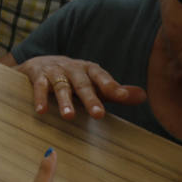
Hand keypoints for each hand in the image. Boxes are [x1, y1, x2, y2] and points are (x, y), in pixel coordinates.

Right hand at [15, 56, 146, 119]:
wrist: (38, 64)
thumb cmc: (73, 79)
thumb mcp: (93, 83)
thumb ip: (114, 91)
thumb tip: (144, 96)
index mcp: (88, 69)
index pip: (101, 76)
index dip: (111, 85)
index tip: (123, 96)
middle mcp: (72, 68)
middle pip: (83, 84)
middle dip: (90, 98)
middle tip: (98, 115)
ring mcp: (54, 71)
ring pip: (61, 86)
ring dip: (64, 101)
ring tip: (69, 116)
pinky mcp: (38, 75)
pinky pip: (39, 86)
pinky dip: (40, 98)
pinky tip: (41, 111)